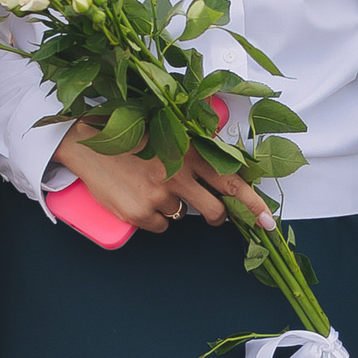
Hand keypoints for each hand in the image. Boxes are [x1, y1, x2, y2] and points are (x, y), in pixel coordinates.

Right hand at [54, 121, 275, 232]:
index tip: (269, 222)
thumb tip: (223, 166)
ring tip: (154, 186)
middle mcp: (178, 174)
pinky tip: (139, 196)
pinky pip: (160, 226)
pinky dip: (154, 216)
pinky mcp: (139, 213)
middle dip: (219, 217)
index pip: (232, 182)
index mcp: (190, 151)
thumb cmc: (130, 133)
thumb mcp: (169, 131)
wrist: (87, 141)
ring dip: (175, 207)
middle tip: (213, 214)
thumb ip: (196, 146)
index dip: (254, 204)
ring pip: (183, 216)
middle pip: (214, 210)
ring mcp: (158, 196)